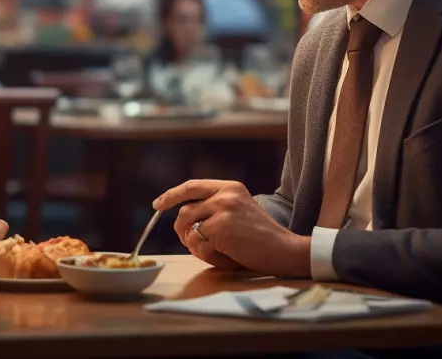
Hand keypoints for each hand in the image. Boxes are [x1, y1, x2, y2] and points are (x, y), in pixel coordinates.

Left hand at [153, 180, 310, 277]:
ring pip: (188, 228)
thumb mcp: (238, 211)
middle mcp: (225, 194)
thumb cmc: (260, 238)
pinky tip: (226, 256)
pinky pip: (198, 243)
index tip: (158, 204)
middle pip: (185, 210)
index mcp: (229, 187)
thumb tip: (183, 218)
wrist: (283, 249)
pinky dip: (207, 255)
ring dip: (195, 245)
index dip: (172, 195)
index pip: (192, 186)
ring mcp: (222, 209)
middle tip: (187, 242)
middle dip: (180, 230)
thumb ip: (214, 209)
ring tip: (215, 252)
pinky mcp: (221, 227)